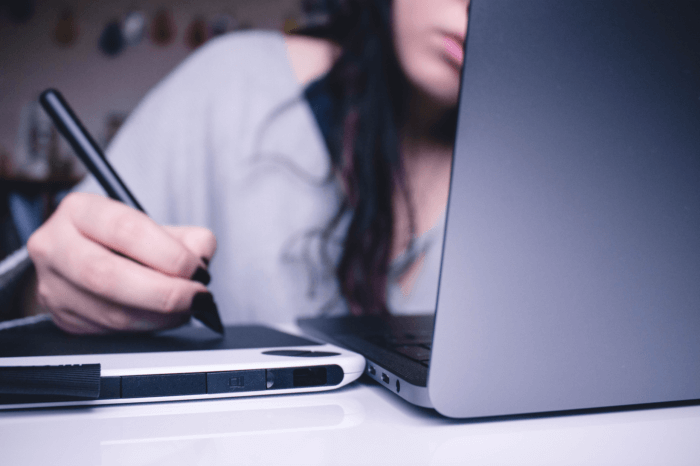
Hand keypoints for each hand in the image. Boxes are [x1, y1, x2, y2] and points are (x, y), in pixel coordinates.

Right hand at [27, 192, 216, 333]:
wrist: (85, 258)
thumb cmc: (124, 240)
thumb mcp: (155, 226)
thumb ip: (186, 237)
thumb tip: (201, 255)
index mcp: (80, 211)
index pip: (125, 230)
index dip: (168, 254)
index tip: (196, 269)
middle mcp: (55, 246)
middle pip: (107, 276)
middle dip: (163, 292)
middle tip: (196, 297)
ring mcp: (53, 286)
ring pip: (110, 312)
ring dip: (159, 317)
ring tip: (186, 309)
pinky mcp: (63, 318)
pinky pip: (110, 331)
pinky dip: (146, 328)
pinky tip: (164, 318)